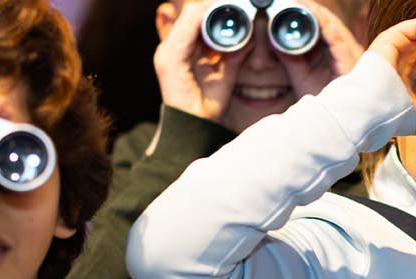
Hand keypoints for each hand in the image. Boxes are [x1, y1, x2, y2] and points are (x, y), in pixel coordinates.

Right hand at [155, 1, 242, 121]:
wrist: (194, 128)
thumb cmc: (208, 104)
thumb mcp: (226, 73)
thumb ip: (234, 53)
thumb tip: (248, 36)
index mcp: (181, 48)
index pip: (195, 14)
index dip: (216, 6)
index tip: (238, 4)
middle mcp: (171, 47)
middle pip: (192, 9)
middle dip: (215, 4)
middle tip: (239, 2)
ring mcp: (167, 52)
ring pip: (190, 13)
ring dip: (212, 7)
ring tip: (234, 5)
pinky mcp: (169, 59)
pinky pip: (186, 29)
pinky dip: (203, 18)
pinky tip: (220, 14)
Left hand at [277, 1, 364, 95]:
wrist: (335, 120)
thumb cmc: (322, 101)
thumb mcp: (301, 75)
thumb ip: (291, 58)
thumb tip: (275, 40)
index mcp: (337, 53)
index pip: (324, 27)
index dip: (310, 14)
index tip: (292, 4)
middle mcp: (347, 50)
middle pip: (330, 23)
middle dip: (313, 10)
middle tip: (295, 0)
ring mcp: (350, 54)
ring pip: (333, 25)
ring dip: (316, 12)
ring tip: (301, 2)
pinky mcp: (349, 59)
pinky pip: (335, 35)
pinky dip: (323, 22)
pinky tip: (312, 12)